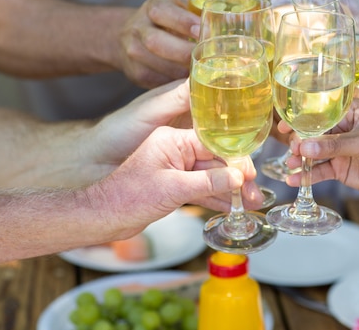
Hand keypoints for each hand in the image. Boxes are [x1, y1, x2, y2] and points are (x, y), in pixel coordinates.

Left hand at [93, 126, 262, 237]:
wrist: (104, 217)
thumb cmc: (128, 197)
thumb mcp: (172, 188)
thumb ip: (207, 182)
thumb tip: (237, 178)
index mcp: (171, 140)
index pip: (212, 144)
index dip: (234, 159)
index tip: (250, 174)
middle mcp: (175, 151)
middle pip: (215, 161)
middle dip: (236, 178)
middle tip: (254, 194)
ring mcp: (176, 169)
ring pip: (211, 177)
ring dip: (231, 191)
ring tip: (251, 203)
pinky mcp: (175, 186)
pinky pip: (202, 189)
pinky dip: (217, 198)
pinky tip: (234, 206)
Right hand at [118, 0, 199, 88]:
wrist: (134, 35)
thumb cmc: (172, 20)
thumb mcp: (184, 6)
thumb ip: (205, 4)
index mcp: (155, 6)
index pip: (163, 11)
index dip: (184, 22)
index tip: (206, 32)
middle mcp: (138, 27)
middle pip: (156, 41)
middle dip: (183, 52)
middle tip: (207, 59)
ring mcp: (133, 50)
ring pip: (156, 64)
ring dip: (181, 72)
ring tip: (203, 73)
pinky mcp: (135, 72)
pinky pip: (156, 80)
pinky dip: (174, 83)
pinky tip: (190, 84)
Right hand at [282, 99, 358, 197]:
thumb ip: (333, 145)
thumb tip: (304, 147)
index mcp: (351, 112)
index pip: (321, 112)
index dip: (302, 119)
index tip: (285, 125)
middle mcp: (342, 128)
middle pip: (313, 133)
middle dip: (299, 141)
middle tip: (293, 149)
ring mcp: (339, 149)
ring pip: (313, 153)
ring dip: (300, 159)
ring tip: (291, 165)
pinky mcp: (339, 167)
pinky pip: (318, 170)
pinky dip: (306, 176)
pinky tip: (293, 180)